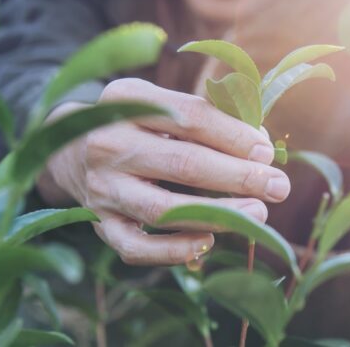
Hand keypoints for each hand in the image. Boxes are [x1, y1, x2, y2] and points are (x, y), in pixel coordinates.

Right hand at [38, 78, 289, 264]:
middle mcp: (108, 142)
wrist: (70, 149)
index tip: (267, 152)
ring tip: (258, 214)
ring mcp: (101, 187)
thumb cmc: (137, 125)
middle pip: (183, 162)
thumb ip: (208, 116)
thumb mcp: (161, 102)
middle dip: (239, 176)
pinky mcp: (98, 223)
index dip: (234, 136)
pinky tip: (208, 243)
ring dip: (217, 214)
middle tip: (278, 187)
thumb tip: (260, 145)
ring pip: (164, 209)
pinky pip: (136, 247)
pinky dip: (173, 250)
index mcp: (127, 100)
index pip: (190, 117)